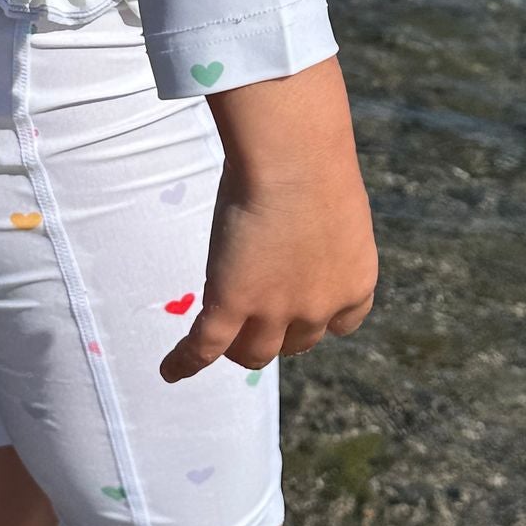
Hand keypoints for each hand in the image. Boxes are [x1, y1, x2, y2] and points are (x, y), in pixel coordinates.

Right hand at [158, 56, 377, 381]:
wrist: (295, 154)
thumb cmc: (314, 159)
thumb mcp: (334, 206)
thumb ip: (321, 232)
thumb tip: (297, 224)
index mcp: (356, 282)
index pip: (340, 323)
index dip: (317, 318)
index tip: (301, 306)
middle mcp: (321, 307)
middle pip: (296, 342)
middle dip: (277, 331)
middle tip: (255, 310)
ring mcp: (276, 311)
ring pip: (253, 353)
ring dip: (237, 347)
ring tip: (218, 337)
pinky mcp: (232, 304)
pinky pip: (204, 346)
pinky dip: (185, 362)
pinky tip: (169, 371)